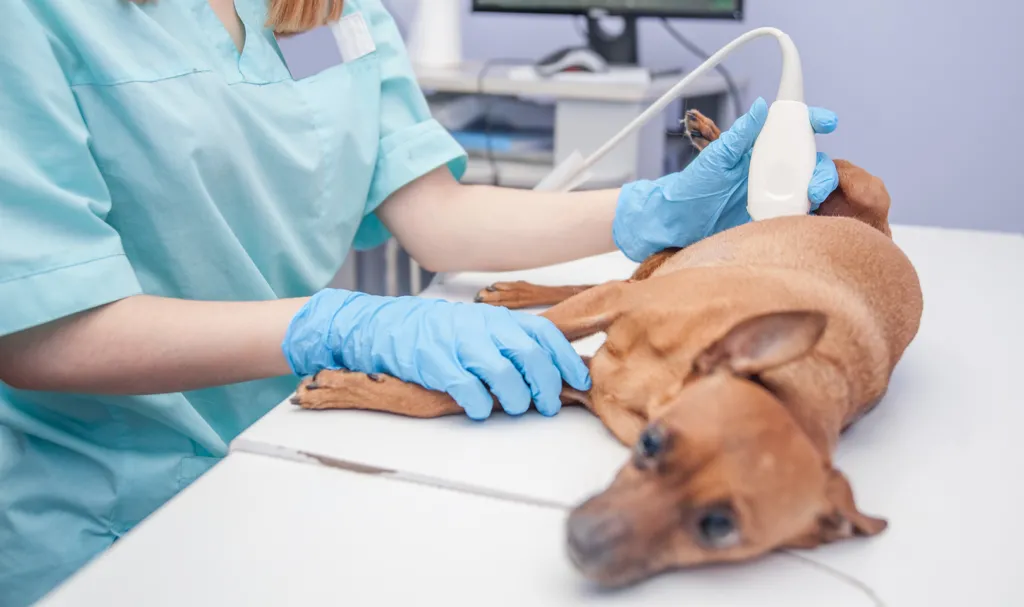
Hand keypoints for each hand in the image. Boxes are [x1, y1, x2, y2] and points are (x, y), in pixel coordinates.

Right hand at [282, 290, 590, 419]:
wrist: (385, 326)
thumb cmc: (438, 332)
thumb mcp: (478, 326)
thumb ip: (509, 341)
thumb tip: (549, 370)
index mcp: (496, 318)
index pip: (543, 333)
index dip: (565, 358)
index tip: (579, 380)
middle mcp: (481, 327)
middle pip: (529, 355)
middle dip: (545, 384)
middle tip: (549, 405)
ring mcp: (457, 344)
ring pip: (502, 374)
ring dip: (516, 398)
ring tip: (516, 408)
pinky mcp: (434, 363)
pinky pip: (467, 389)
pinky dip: (480, 405)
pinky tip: (480, 410)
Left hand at [612, 97, 839, 261]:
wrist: (681, 222)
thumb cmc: (695, 185)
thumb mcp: (717, 157)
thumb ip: (741, 134)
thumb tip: (761, 106)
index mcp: (761, 148)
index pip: (794, 129)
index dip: (814, 121)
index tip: (827, 122)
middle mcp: (774, 168)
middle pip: (813, 161)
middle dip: (823, 168)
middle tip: (815, 182)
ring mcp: (777, 193)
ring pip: (812, 186)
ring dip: (818, 190)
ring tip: (809, 199)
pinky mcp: (776, 215)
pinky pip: (800, 212)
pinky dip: (808, 213)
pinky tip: (804, 216)